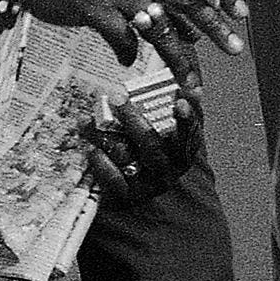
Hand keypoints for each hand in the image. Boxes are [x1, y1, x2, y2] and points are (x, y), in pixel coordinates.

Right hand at [0, 0, 246, 80]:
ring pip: (160, 27)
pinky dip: (129, 55)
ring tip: (192, 84)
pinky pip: (123, 39)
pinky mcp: (93, 7)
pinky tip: (128, 63)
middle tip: (235, 49)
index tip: (242, 14)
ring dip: (179, 59)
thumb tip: (191, 29)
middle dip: (214, 25)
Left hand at [82, 89, 202, 203]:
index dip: (186, 120)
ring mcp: (149, 184)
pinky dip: (101, 163)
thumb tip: (190, 86)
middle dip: (133, 121)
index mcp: (182, 151)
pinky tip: (93, 150)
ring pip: (126, 157)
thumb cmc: (152, 148)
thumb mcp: (167, 129)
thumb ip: (177, 108)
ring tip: (89, 121)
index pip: (189, 135)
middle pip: (153, 146)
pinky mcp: (129, 195)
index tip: (181, 102)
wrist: (140, 191)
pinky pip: (114, 180)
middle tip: (117, 98)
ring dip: (106, 136)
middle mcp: (168, 169)